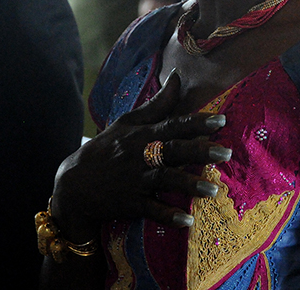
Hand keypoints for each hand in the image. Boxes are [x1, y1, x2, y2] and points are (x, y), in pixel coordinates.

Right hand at [50, 71, 230, 236]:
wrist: (73, 184)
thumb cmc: (106, 149)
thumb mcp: (128, 122)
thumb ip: (157, 103)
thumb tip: (177, 77)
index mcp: (143, 134)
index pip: (173, 124)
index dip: (197, 122)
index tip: (221, 120)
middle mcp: (141, 155)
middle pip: (173, 150)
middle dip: (199, 151)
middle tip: (226, 152)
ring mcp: (135, 179)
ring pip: (164, 180)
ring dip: (188, 185)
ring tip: (212, 191)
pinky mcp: (129, 202)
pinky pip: (150, 210)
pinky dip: (167, 216)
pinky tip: (186, 222)